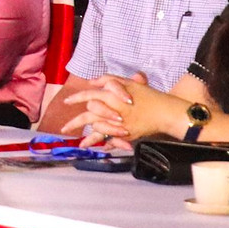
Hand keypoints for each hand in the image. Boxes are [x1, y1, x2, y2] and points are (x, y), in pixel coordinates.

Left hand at [61, 73, 184, 144]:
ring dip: (87, 137)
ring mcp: (119, 123)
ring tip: (78, 142)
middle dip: (75, 122)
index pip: (90, 96)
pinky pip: (110, 139)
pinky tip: (94, 147)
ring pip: (97, 129)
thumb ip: (109, 80)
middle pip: (89, 115)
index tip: (66, 102)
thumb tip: (91, 82)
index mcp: (112, 96)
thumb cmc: (148, 95)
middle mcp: (113, 110)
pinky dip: (102, 143)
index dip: (77, 98)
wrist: (165, 111)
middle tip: (64, 128)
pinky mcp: (125, 133)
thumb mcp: (129, 83)